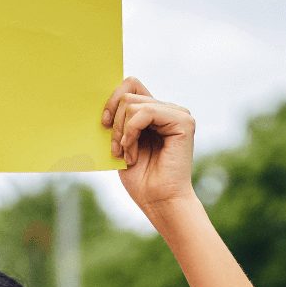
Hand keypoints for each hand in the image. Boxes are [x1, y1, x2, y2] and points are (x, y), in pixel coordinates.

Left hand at [103, 77, 196, 213]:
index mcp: (155, 113)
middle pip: (129, 94)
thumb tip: (101, 102)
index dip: (112, 99)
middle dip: (115, 123)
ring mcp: (178, 114)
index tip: (102, 123)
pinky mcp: (183, 121)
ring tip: (127, 155)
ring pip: (133, 104)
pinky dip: (131, 132)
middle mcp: (168, 110)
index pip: (131, 85)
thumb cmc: (141, 179)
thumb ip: (118, 121)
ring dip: (122, 133)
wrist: (159, 201)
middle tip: (116, 149)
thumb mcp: (122, 144)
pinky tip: (133, 153)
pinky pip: (145, 112)